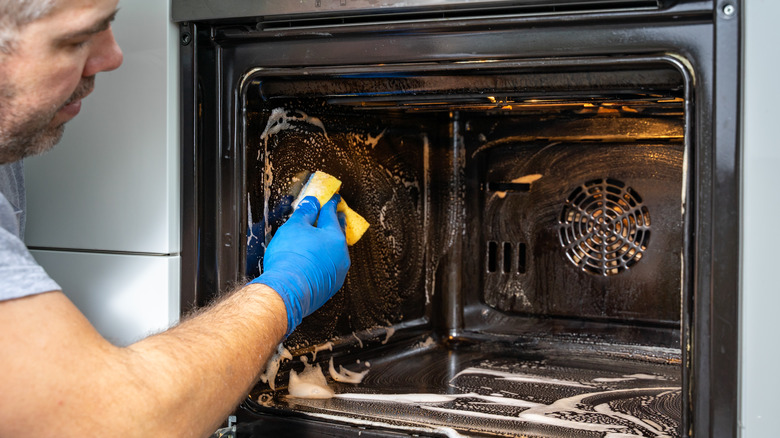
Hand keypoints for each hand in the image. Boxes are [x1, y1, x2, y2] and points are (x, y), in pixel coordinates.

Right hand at [249, 195, 349, 335]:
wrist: (287, 291)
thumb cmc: (290, 259)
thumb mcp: (294, 227)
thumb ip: (305, 213)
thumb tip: (312, 203)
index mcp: (334, 236)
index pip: (332, 214)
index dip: (330, 204)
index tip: (332, 199)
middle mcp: (341, 254)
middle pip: (338, 233)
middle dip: (336, 223)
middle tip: (336, 215)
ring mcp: (337, 272)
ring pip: (336, 252)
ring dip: (330, 244)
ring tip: (323, 239)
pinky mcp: (330, 286)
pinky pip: (329, 268)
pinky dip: (324, 261)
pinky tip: (315, 261)